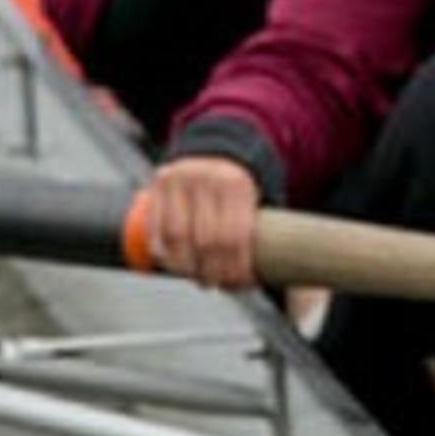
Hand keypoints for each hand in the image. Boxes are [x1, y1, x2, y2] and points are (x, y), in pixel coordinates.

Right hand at [148, 156, 262, 288]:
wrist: (214, 151)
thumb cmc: (238, 190)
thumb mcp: (255, 200)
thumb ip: (263, 234)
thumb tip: (278, 283)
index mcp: (237, 184)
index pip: (234, 237)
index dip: (234, 267)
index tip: (237, 284)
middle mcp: (207, 178)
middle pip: (206, 240)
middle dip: (211, 271)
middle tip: (215, 284)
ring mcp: (180, 178)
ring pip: (177, 236)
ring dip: (186, 266)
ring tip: (196, 278)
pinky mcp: (160, 182)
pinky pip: (156, 226)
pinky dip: (163, 252)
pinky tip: (174, 265)